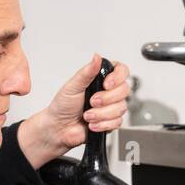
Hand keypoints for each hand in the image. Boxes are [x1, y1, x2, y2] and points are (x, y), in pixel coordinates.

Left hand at [18, 53, 130, 167]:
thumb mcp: (73, 86)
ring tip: (87, 115)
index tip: (106, 84)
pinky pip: (117, 122)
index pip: (121, 70)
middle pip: (125, 90)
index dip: (118, 77)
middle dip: (107, 99)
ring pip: (121, 108)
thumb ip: (87, 72)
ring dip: (102, 114)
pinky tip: (92, 123)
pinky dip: (103, 124)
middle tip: (92, 101)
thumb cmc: (63, 106)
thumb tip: (96, 57)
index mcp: (100, 78)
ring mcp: (111, 107)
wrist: (59, 127)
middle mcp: (108, 91)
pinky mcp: (111, 121)